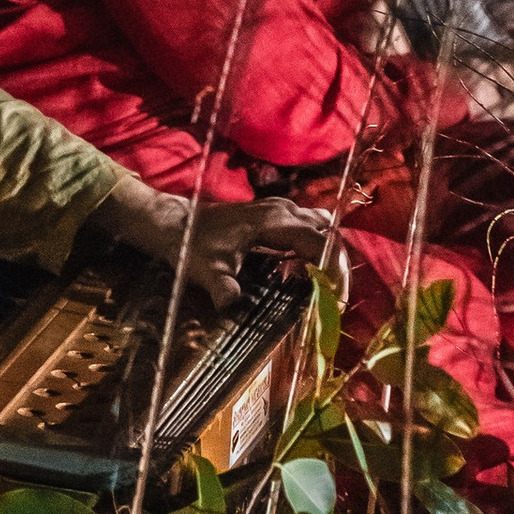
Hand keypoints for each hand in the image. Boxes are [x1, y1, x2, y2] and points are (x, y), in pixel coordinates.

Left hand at [101, 181, 328, 309]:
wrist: (175, 222)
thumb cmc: (191, 244)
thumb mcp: (206, 269)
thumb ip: (221, 285)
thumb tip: (229, 304)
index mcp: (274, 221)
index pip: (321, 243)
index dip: (335, 270)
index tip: (338, 298)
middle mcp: (283, 210)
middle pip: (328, 233)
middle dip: (337, 264)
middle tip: (336, 297)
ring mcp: (280, 209)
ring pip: (321, 227)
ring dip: (328, 254)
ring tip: (326, 286)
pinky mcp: (276, 214)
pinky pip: (309, 227)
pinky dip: (317, 247)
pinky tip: (308, 272)